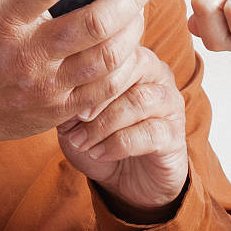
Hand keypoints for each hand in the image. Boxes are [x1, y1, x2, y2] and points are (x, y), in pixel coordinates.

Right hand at [0, 0, 151, 153]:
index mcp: (2, 19)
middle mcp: (26, 54)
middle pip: (92, 24)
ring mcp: (46, 87)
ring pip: (106, 57)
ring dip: (132, 28)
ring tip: (137, 9)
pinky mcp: (59, 111)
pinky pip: (106, 88)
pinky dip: (125, 63)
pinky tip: (128, 44)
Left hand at [56, 46, 188, 216]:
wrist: (126, 179)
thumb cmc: (99, 138)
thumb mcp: (76, 116)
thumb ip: (68, 97)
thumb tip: (55, 87)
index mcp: (133, 59)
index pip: (113, 50)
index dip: (87, 73)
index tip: (63, 96)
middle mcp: (157, 74)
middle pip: (131, 68)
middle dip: (97, 97)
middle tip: (75, 119)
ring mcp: (170, 103)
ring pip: (139, 101)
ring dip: (104, 124)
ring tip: (82, 142)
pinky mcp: (175, 134)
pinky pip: (149, 132)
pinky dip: (118, 144)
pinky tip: (99, 153)